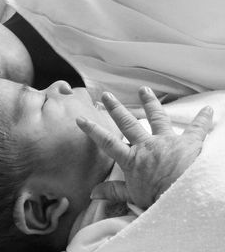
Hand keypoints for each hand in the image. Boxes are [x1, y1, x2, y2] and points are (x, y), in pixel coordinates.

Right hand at [76, 87, 212, 208]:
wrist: (182, 197)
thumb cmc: (157, 200)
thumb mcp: (132, 197)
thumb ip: (113, 192)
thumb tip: (93, 194)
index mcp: (132, 159)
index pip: (107, 141)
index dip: (92, 129)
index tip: (81, 118)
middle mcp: (147, 145)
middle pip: (128, 123)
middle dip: (116, 109)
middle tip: (107, 95)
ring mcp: (167, 141)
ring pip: (157, 118)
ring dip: (150, 103)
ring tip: (144, 90)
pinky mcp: (189, 143)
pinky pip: (197, 129)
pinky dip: (203, 119)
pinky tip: (209, 109)